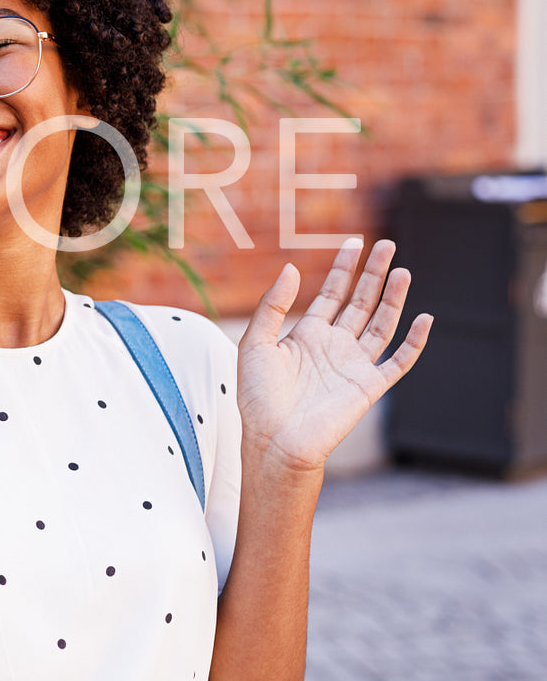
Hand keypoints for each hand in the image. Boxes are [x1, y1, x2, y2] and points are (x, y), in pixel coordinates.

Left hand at [237, 238, 432, 474]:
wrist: (274, 438)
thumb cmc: (258, 397)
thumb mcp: (256, 342)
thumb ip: (273, 305)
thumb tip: (289, 268)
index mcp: (307, 334)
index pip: (332, 293)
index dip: (343, 268)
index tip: (354, 242)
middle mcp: (333, 346)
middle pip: (360, 302)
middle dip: (374, 274)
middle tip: (387, 245)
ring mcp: (353, 365)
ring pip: (381, 324)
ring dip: (394, 299)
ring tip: (403, 271)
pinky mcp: (369, 387)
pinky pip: (398, 361)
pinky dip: (414, 342)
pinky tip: (425, 319)